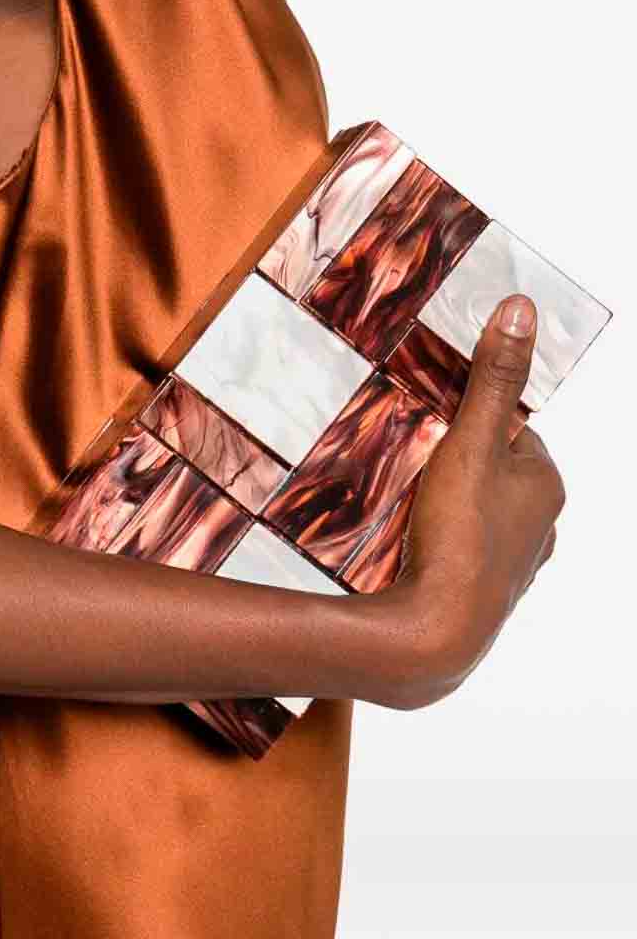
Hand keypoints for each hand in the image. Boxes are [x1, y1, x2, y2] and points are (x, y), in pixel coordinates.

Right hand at [384, 293, 565, 708]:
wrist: (433, 636)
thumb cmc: (460, 535)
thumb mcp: (472, 441)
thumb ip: (492, 379)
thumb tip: (521, 309)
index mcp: (546, 485)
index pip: (510, 428)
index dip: (468, 414)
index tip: (429, 411)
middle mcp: (541, 526)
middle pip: (490, 468)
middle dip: (452, 456)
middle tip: (407, 449)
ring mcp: (512, 564)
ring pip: (474, 510)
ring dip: (441, 498)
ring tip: (399, 492)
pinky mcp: (481, 592)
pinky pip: (458, 547)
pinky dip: (435, 537)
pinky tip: (404, 538)